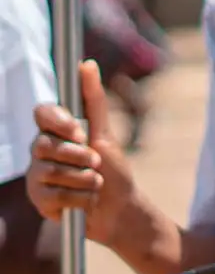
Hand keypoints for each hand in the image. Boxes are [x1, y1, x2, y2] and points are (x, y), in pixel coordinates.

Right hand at [27, 61, 139, 248]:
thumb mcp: (106, 134)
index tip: (79, 131)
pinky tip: (87, 201)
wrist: (119, 210)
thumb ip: (93, 101)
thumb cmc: (114, 170)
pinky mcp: (39, 201)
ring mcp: (37, 176)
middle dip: (78, 155)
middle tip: (96, 163)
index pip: (42, 113)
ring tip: (95, 184)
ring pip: (50, 171)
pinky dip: (80, 199)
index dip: (57, 121)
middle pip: (44, 144)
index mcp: (57, 133)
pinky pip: (54, 196)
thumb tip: (87, 64)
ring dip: (84, 179)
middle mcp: (41, 152)